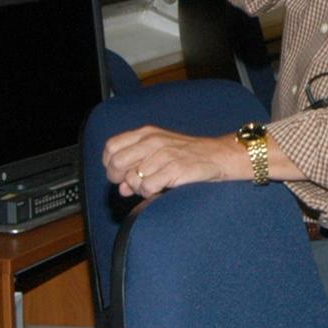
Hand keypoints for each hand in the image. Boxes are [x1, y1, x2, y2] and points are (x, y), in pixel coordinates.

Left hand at [102, 126, 234, 198]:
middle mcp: (152, 141)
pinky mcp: (175, 168)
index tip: (120, 174)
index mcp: (146, 133)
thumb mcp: (159, 154)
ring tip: (152, 185)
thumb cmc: (186, 155)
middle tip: (132, 183)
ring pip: (131, 179)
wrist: (217, 155)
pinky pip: (147, 187)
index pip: (111, 147)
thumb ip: (137, 167)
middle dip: (119, 179)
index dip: (110, 164)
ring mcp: (163, 154)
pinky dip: (150, 193)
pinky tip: (160, 189)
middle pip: (116, 163)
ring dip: (138, 188)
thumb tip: (122, 188)